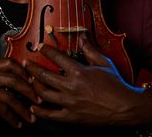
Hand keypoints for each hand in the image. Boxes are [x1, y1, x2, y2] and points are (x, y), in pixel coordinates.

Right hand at [0, 58, 39, 131]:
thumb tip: (23, 81)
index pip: (9, 62)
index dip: (24, 71)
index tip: (33, 81)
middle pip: (13, 79)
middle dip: (29, 91)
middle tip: (38, 100)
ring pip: (10, 97)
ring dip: (23, 109)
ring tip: (30, 117)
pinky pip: (3, 110)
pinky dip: (13, 118)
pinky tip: (17, 123)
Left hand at [24, 35, 151, 126]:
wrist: (126, 107)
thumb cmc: (116, 84)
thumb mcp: (103, 63)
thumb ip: (89, 49)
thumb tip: (82, 36)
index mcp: (79, 71)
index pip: (56, 57)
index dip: (45, 50)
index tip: (39, 46)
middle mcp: (71, 86)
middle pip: (43, 75)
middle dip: (31, 67)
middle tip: (25, 63)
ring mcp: (70, 102)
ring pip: (43, 93)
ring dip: (33, 86)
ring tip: (29, 80)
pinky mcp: (72, 116)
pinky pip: (51, 114)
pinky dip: (40, 111)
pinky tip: (33, 106)